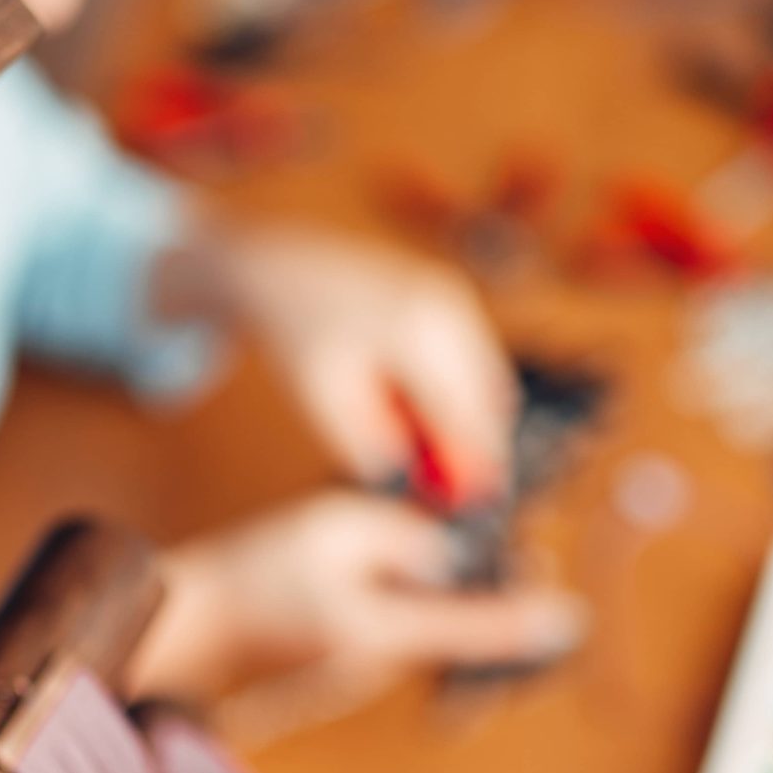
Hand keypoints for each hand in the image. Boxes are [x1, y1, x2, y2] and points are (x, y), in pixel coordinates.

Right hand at [132, 491, 587, 739]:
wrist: (191, 625)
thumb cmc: (253, 571)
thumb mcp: (332, 526)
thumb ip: (401, 536)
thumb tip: (448, 554)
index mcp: (379, 634)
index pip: (473, 630)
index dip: (527, 622)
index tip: (572, 617)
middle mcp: (379, 664)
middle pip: (461, 632)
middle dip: (496, 593)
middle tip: (527, 551)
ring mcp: (362, 672)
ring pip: (432, 630)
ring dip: (458, 595)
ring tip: (475, 550)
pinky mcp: (347, 666)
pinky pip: (401, 632)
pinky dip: (420, 604)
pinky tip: (417, 568)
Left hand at [163, 222, 517, 496]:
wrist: (281, 268)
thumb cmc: (297, 330)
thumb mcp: (320, 396)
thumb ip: (365, 441)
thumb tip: (407, 477)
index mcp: (418, 330)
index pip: (469, 414)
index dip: (476, 466)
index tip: (474, 505)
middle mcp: (449, 307)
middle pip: (491, 399)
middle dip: (475, 447)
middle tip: (447, 489)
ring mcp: (455, 298)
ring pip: (486, 383)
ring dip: (464, 421)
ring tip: (411, 440)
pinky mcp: (452, 299)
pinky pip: (472, 363)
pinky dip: (454, 394)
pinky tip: (409, 408)